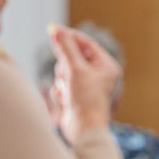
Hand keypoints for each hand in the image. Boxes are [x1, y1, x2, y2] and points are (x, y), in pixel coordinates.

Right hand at [48, 24, 117, 144]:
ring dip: (63, 80)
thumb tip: (56, 30)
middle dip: (66, 65)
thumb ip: (65, 48)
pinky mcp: (76, 96)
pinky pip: (63, 85)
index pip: (86, 43)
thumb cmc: (85, 100)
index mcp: (106, 66)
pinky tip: (66, 100)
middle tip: (66, 73)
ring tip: (69, 91)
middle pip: (74, 56)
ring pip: (66, 71)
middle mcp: (98, 75)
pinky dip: (62, 91)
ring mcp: (87, 86)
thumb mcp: (74, 69)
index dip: (69, 36)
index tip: (53, 30)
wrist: (83, 129)